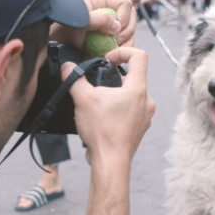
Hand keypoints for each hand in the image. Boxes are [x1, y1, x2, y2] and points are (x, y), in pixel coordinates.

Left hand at [49, 0, 136, 49]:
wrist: (57, 47)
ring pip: (130, 32)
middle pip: (132, 18)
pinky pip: (125, 43)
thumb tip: (117, 26)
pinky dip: (122, 50)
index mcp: (102, 1)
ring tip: (114, 51)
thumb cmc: (64, 30)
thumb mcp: (81, 22)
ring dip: (126, 43)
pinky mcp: (111, 40)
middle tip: (117, 42)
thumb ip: (100, 20)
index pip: (125, 4)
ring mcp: (111, 27)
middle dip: (127, 32)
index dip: (124, 18)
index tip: (116, 31)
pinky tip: (113, 55)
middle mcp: (108, 11)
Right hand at [60, 47, 154, 166]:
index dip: (122, 52)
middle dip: (113, 77)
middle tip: (96, 85)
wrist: (110, 162)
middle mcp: (146, 101)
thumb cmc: (102, 130)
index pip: (139, 56)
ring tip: (97, 103)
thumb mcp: (83, 99)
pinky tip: (102, 118)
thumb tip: (68, 67)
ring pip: (130, 95)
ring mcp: (145, 116)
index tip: (107, 60)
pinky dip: (117, 110)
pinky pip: (129, 111)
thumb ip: (75, 78)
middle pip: (133, 77)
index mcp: (138, 89)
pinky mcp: (139, 128)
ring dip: (114, 95)